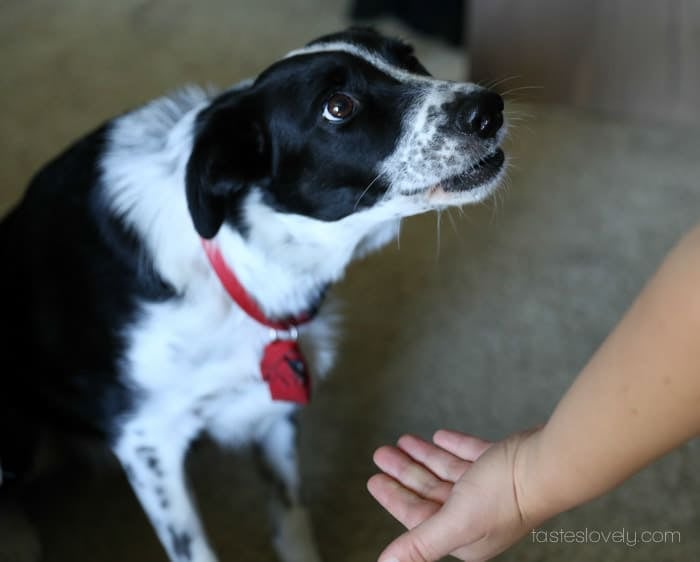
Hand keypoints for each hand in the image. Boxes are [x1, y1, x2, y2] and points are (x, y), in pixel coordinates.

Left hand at [367, 429, 542, 560]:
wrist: (548, 465)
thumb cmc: (504, 495)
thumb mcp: (454, 521)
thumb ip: (420, 544)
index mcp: (463, 535)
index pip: (417, 516)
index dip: (393, 497)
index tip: (374, 479)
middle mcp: (475, 515)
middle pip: (429, 492)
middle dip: (404, 472)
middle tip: (382, 453)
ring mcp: (489, 489)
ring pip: (446, 472)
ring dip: (423, 456)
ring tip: (402, 439)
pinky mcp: (501, 465)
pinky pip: (469, 455)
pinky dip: (452, 446)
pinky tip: (438, 437)